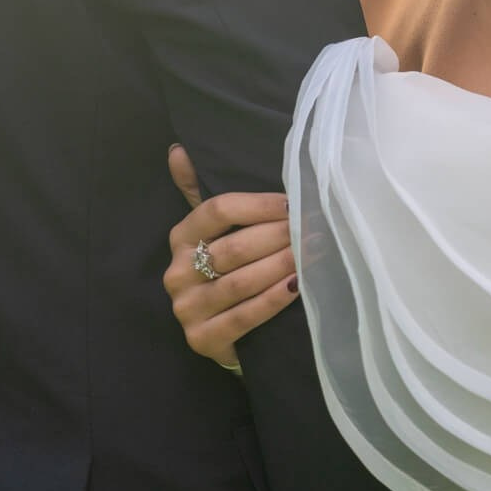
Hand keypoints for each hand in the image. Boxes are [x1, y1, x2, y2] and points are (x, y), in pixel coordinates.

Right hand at [162, 144, 299, 371]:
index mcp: (180, 238)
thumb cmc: (225, 270)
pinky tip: (297, 286)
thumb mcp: (213, 231)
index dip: (258, 205)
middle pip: (234, 248)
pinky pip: (244, 316)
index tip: (293, 202)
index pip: (217, 211)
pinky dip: (273, 300)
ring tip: (312, 253)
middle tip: (312, 229)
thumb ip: (198, 191)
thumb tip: (178, 150)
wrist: (221, 332)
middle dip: (278, 237)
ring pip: (241, 282)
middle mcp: (177, 273)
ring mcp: (187, 309)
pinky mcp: (202, 340)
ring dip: (281, 266)